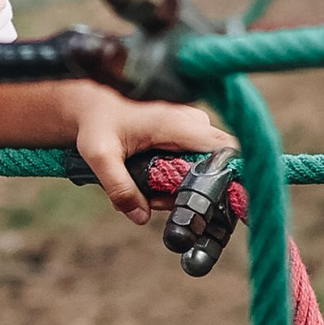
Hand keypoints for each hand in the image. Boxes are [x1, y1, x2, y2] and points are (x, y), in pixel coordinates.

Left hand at [67, 90, 232, 223]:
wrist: (94, 108)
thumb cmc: (97, 125)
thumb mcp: (100, 156)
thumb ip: (120, 187)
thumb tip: (142, 217)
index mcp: (178, 124)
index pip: (226, 149)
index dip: (228, 176)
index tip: (208, 200)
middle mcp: (193, 122)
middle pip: (217, 165)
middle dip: (191, 190)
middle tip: (155, 199)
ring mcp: (193, 127)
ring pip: (206, 167)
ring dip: (179, 187)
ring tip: (146, 191)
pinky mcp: (188, 134)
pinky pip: (196, 162)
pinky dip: (177, 177)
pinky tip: (152, 180)